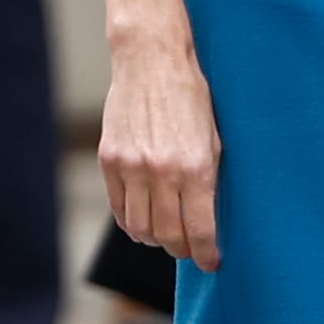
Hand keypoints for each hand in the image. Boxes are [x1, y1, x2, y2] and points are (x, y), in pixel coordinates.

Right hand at [100, 25, 220, 270]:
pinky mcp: (109, 159)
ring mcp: (131, 166)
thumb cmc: (191, 97)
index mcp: (195, 167)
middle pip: (167, 235)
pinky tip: (143, 218)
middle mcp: (161, 171)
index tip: (212, 262)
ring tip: (165, 235)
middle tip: (190, 250)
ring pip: (139, 227)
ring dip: (154, 239)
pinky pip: (118, 206)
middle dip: (181, 250)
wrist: (152, 61)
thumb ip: (208, 179)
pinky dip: (131, 220)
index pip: (199, 230)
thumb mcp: (214, 138)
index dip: (206, 254)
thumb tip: (205, 218)